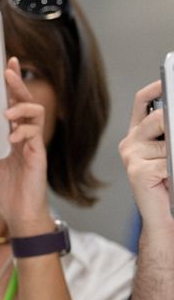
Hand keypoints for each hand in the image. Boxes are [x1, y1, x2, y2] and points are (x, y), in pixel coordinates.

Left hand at [0, 57, 52, 234]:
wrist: (16, 212)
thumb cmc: (3, 190)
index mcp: (12, 134)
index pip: (11, 103)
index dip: (10, 84)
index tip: (5, 66)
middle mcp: (24, 134)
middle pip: (25, 100)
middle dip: (17, 83)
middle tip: (9, 69)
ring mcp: (33, 143)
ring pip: (36, 112)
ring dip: (20, 107)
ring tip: (8, 111)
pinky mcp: (38, 155)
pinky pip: (35, 135)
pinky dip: (23, 131)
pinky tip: (13, 136)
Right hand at [119, 80, 173, 233]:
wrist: (165, 218)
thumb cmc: (170, 185)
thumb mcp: (170, 154)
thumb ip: (169, 134)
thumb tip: (172, 118)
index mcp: (137, 136)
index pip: (141, 102)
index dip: (155, 88)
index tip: (167, 80)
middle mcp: (130, 143)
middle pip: (157, 118)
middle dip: (173, 123)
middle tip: (173, 139)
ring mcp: (131, 157)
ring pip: (168, 142)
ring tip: (172, 168)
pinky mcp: (138, 172)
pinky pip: (168, 161)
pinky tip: (171, 178)